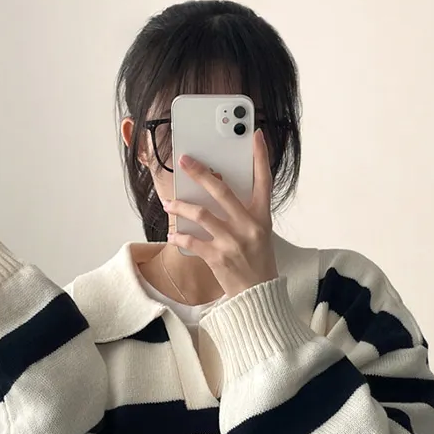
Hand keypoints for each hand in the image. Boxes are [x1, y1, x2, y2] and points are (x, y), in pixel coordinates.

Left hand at [164, 129, 275, 296]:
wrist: (258, 298)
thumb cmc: (258, 264)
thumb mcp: (260, 234)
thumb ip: (244, 213)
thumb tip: (217, 192)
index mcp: (261, 217)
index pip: (264, 180)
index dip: (261, 156)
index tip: (255, 135)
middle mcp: (248, 226)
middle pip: (221, 190)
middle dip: (200, 172)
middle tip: (184, 160)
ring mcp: (232, 242)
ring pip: (201, 213)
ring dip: (181, 206)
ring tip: (169, 203)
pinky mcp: (218, 258)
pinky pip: (192, 241)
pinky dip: (179, 237)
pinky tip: (172, 235)